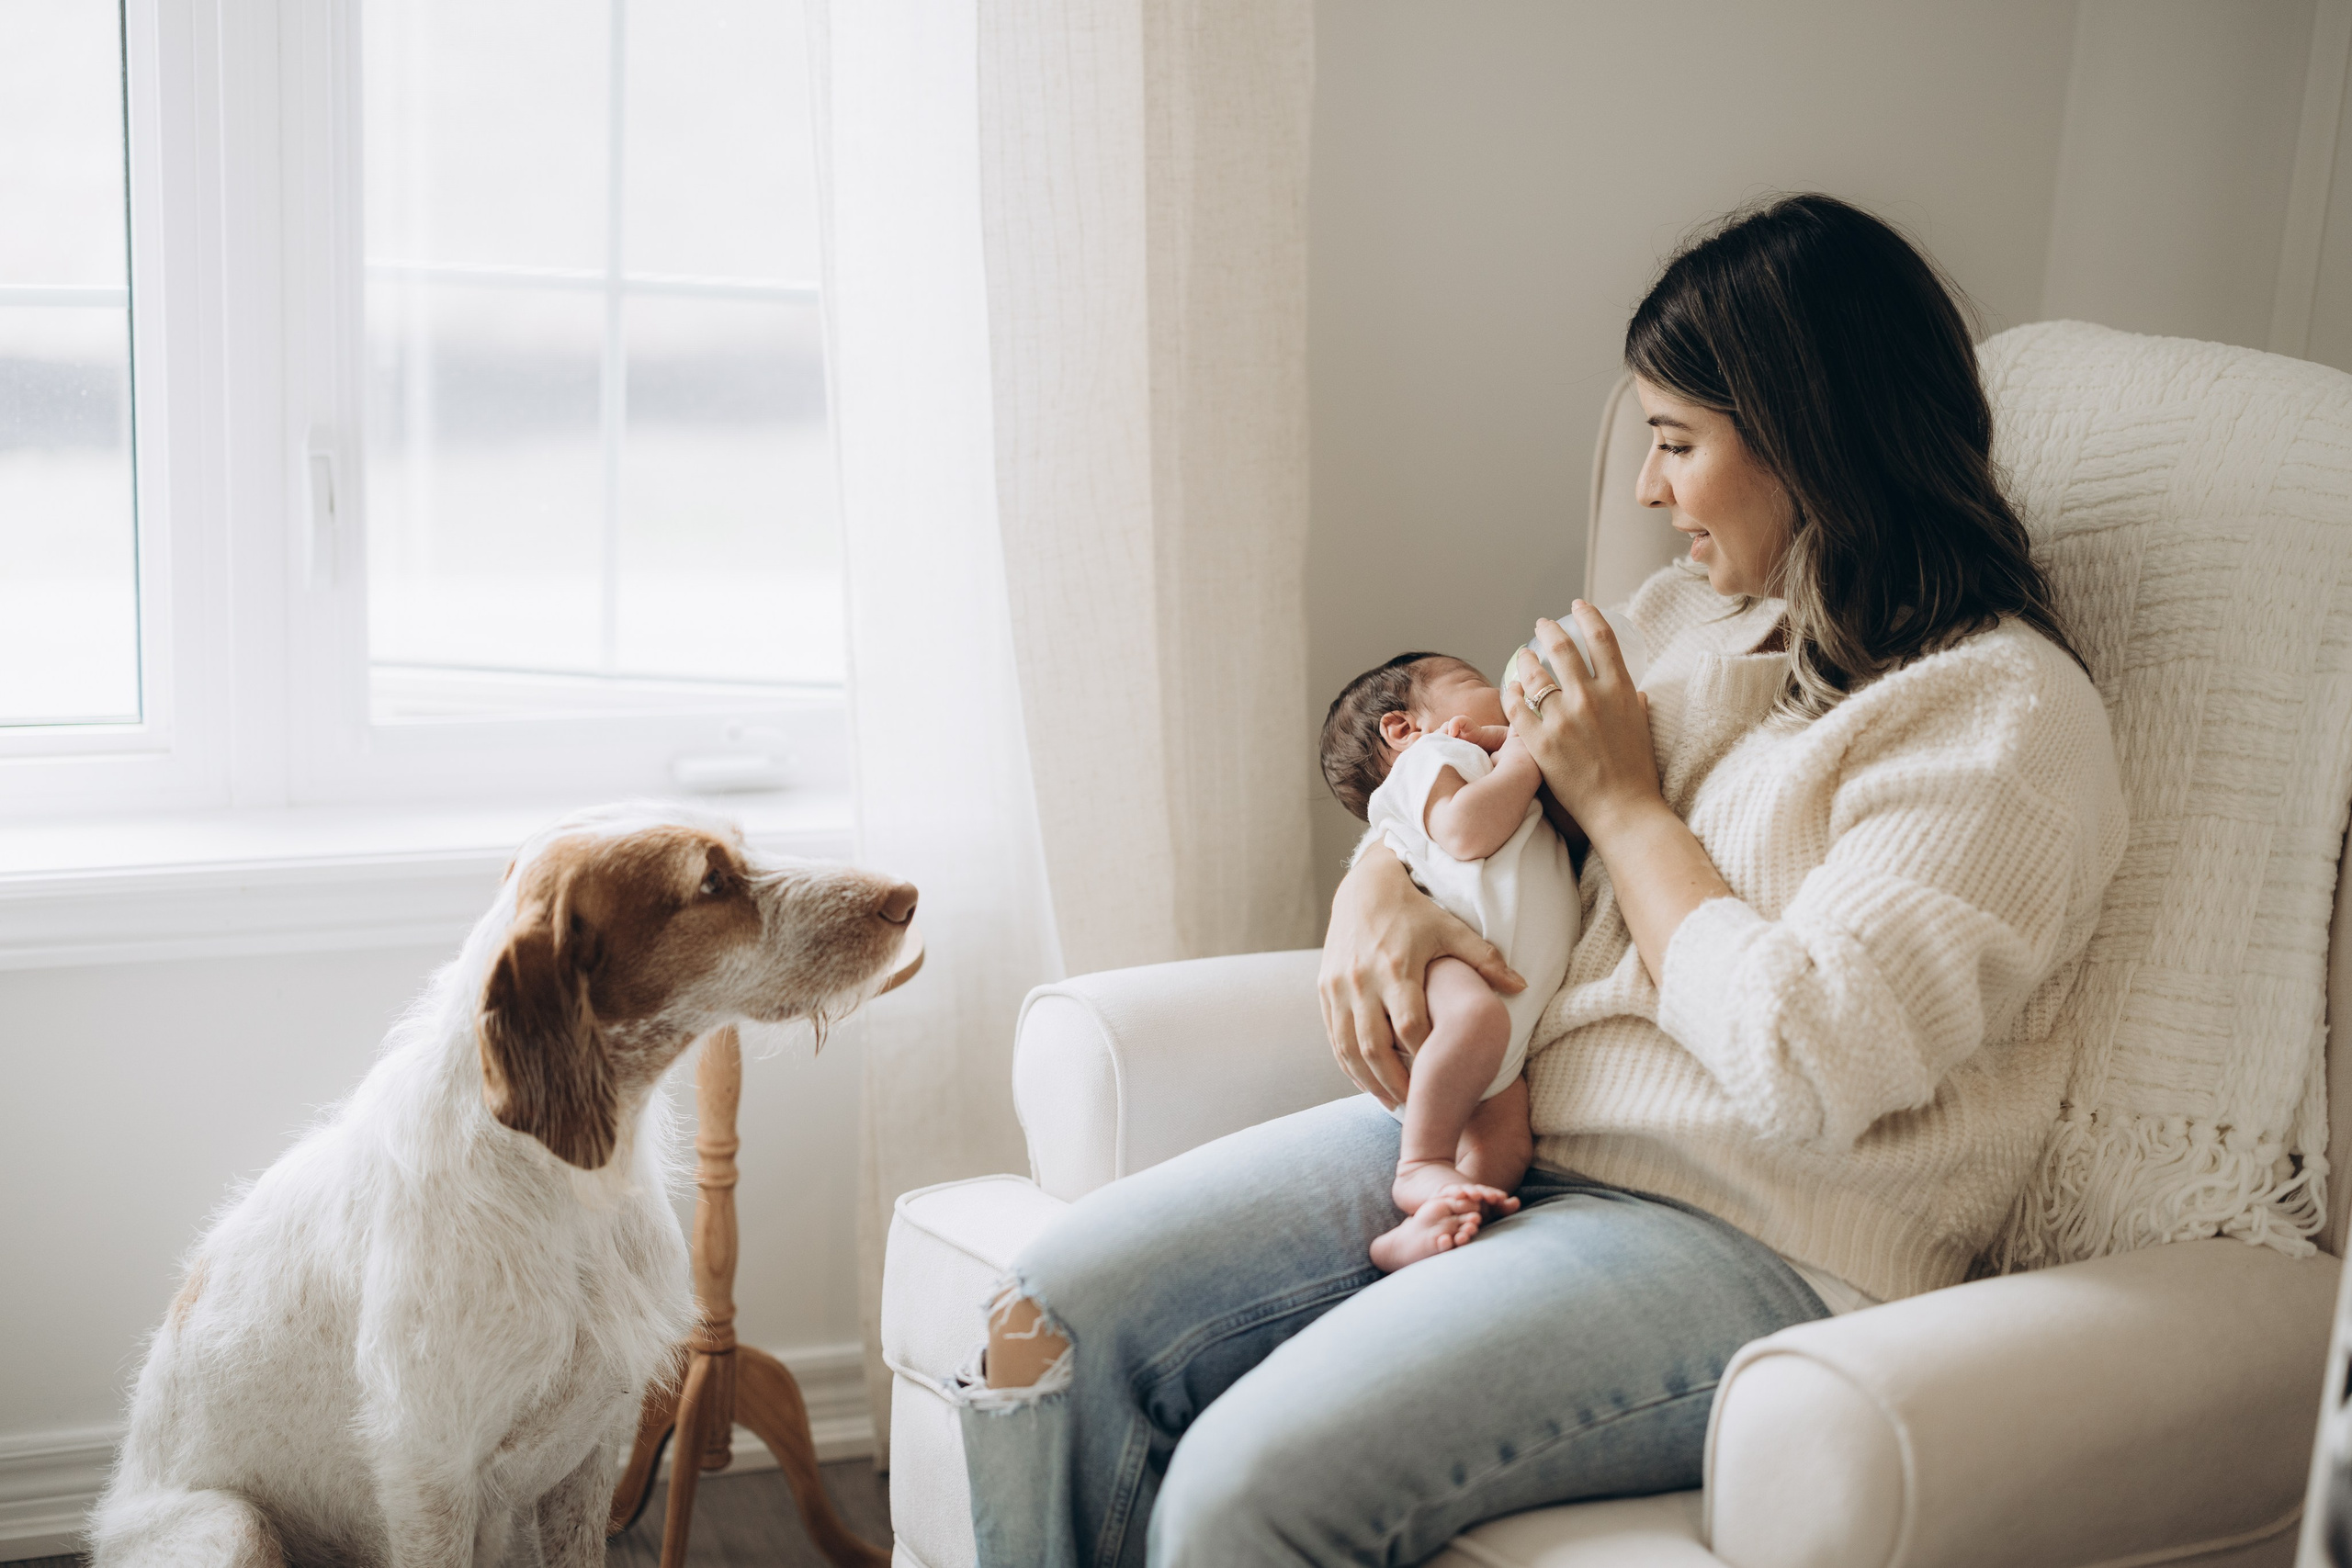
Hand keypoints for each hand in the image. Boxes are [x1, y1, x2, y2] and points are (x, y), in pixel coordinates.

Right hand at [1319, 844, 1525, 1106]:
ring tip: (1390, 1102)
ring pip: (1348, 1049)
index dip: (1424, 1057)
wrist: (1364, 887)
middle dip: (1394, 1083)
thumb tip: (1520, 986)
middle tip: (1415, 1107)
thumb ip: (1484, 959)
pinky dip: (1347, 1064)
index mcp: (1396, 969)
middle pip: (1374, 1048)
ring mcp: (1338, 987)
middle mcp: (1362, 982)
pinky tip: (1364, 1081)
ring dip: (1367, 1081)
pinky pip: (1333, 1037)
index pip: (1410, 1027)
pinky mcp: (1324, 989)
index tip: (1441, 1077)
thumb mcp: (1450, 929)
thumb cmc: (1414, 910)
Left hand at [1504, 601, 1662, 841]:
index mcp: (1620, 690)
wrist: (1622, 810)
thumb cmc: (1637, 772)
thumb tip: (1634, 690)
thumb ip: (1634, 702)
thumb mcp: (1642, 726)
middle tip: (1542, 625)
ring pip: (1535, 676)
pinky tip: (1511, 689)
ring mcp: (1563, 719)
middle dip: (1549, 630)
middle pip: (1563, 648)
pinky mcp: (1540, 742)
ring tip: (1522, 656)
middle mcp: (1591, 698)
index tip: (1577, 606)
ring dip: (1526, 660)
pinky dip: (1512, 693)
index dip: (1588, 615)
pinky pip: (1517, 708)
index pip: (1602, 638)